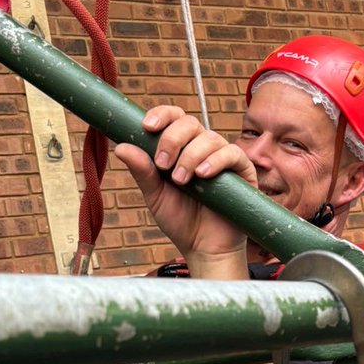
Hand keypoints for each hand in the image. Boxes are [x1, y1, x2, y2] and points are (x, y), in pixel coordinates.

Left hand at [115, 105, 257, 271]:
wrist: (204, 248)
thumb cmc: (181, 222)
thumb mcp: (155, 195)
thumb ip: (142, 171)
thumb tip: (121, 146)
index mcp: (180, 148)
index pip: (173, 118)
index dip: (161, 115)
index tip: (147, 127)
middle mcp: (201, 148)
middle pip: (189, 123)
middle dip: (172, 139)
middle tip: (162, 164)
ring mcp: (223, 158)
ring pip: (209, 138)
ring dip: (190, 155)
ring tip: (181, 180)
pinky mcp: (242, 171)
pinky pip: (232, 153)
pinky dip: (215, 161)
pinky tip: (202, 175)